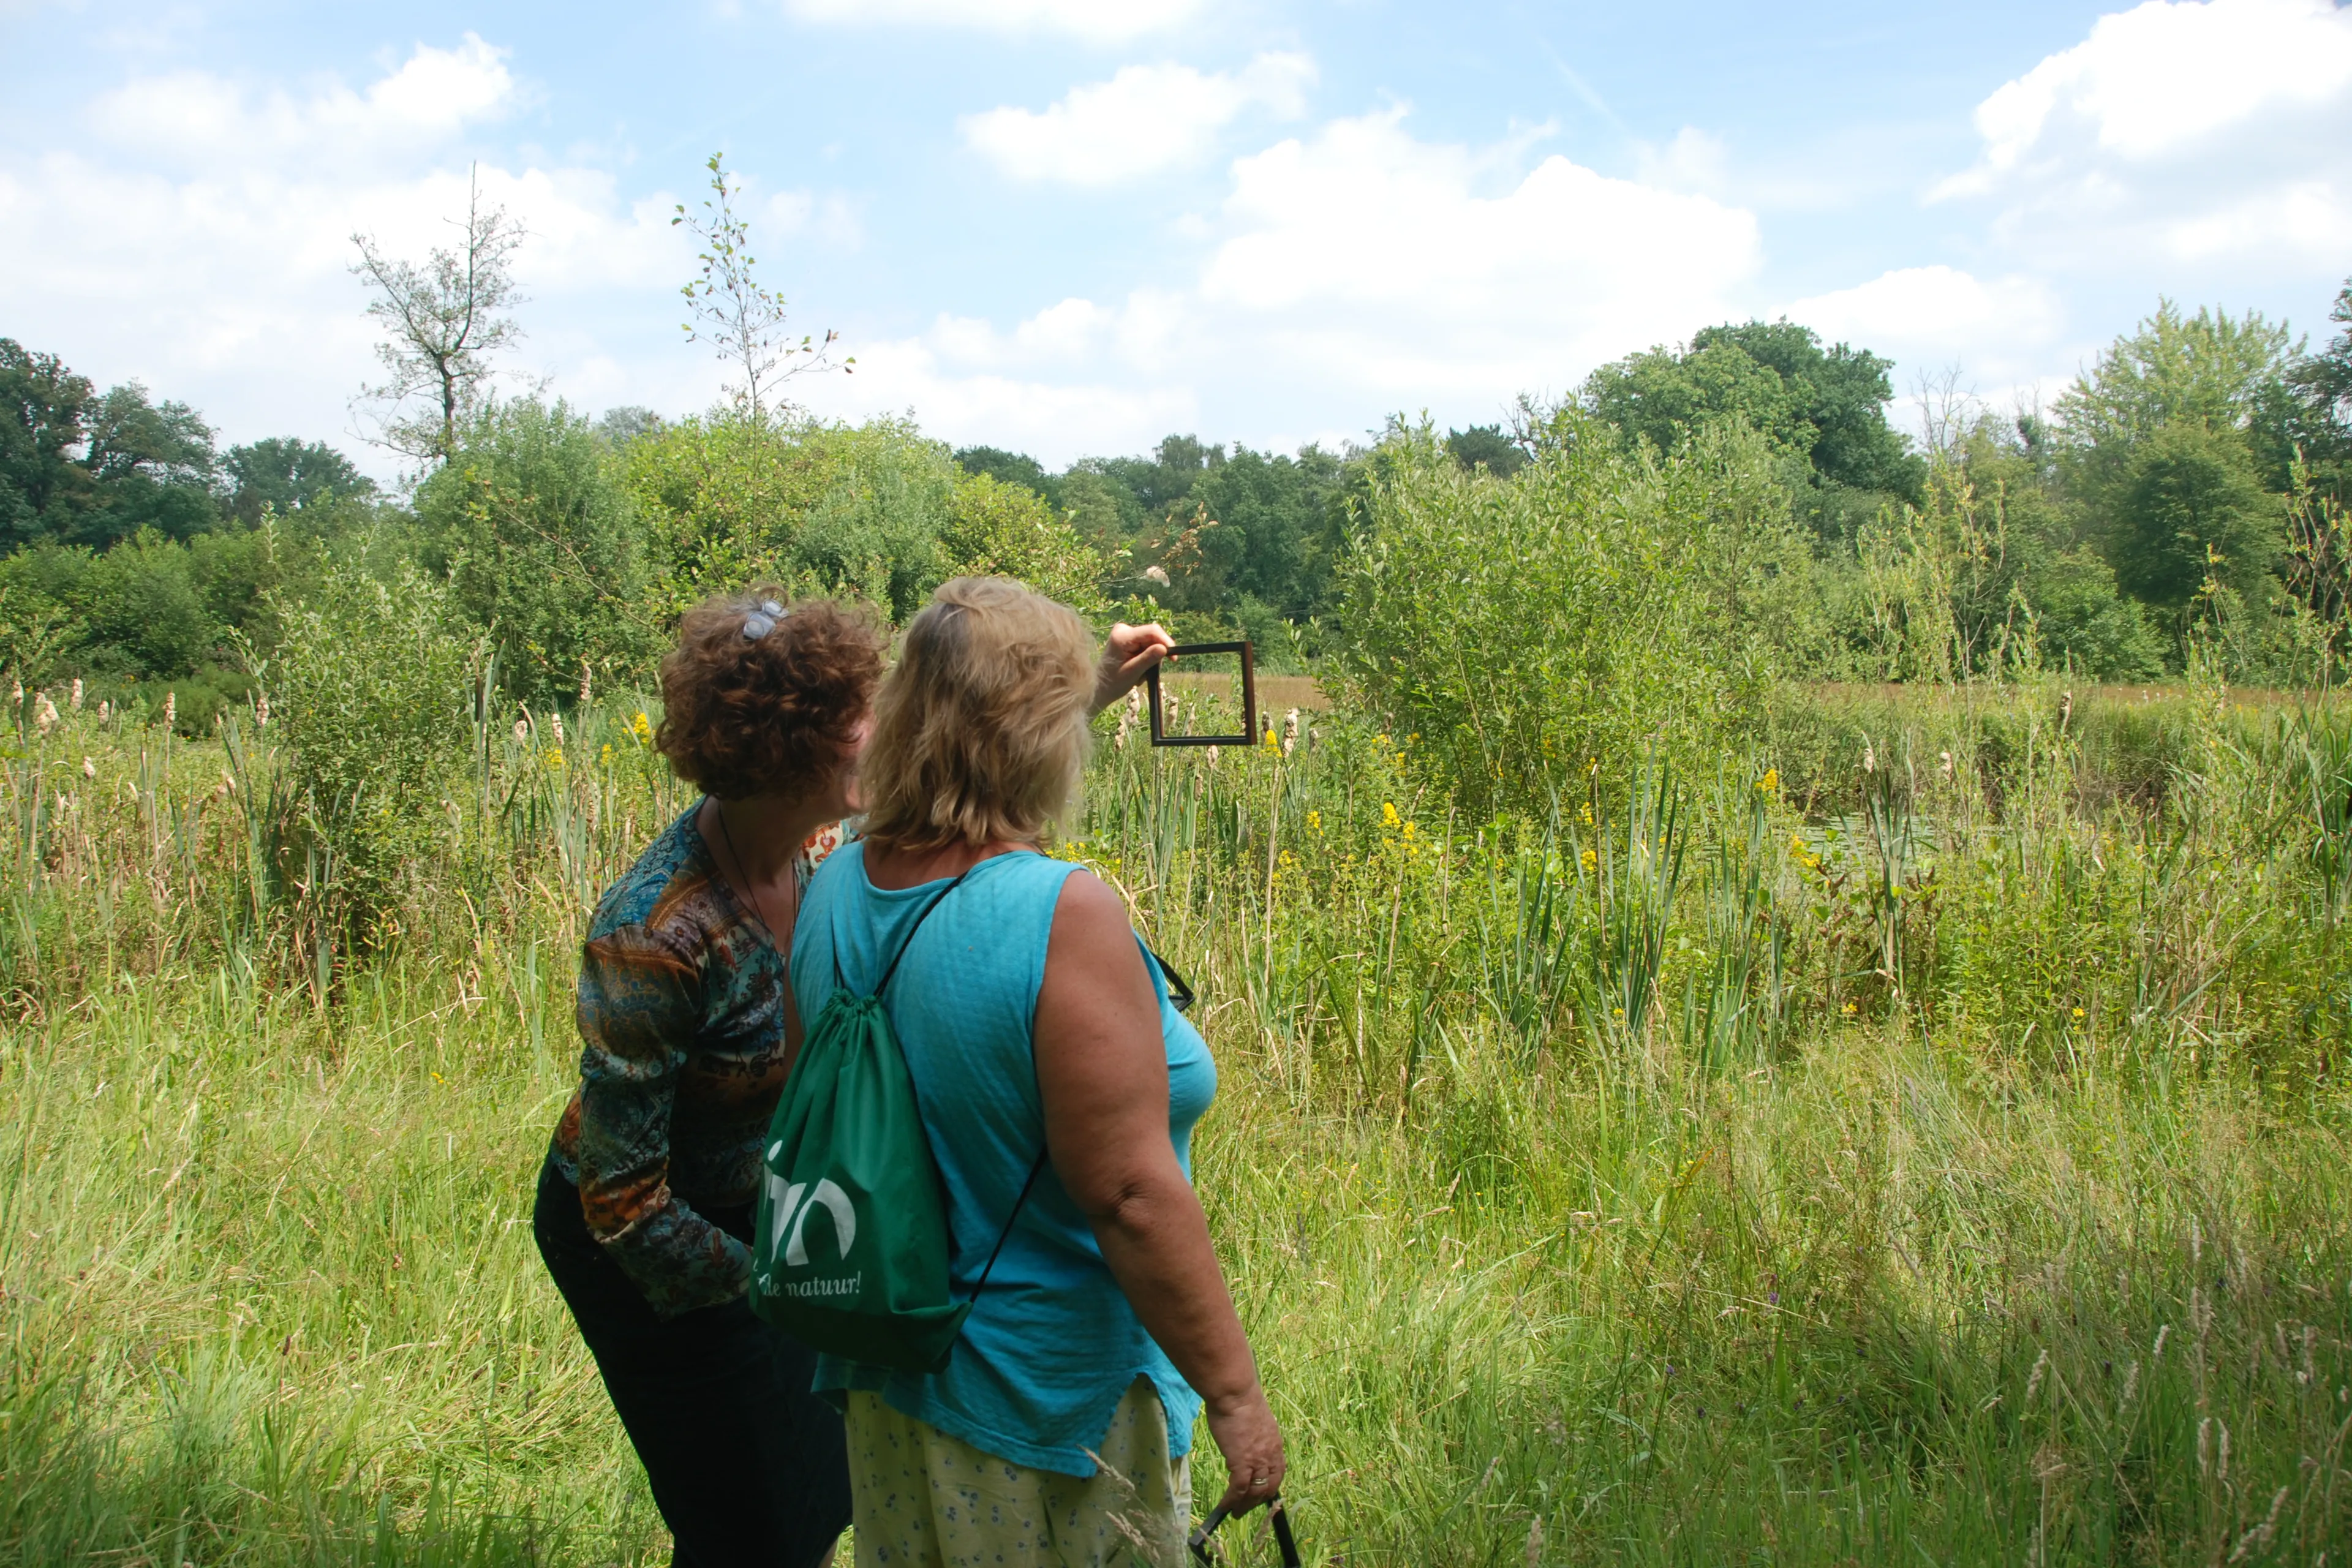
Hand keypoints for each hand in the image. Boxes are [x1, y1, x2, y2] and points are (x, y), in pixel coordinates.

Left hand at [1093, 621, 1175, 712]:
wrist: (1100, 687)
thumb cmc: (1113, 682)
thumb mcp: (1132, 672)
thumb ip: (1148, 659)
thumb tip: (1164, 648)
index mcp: (1122, 636)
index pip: (1152, 631)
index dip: (1166, 642)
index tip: (1173, 657)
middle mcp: (1124, 630)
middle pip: (1153, 636)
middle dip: (1157, 653)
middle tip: (1153, 670)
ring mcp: (1126, 634)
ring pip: (1151, 642)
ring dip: (1152, 658)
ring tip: (1143, 673)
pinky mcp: (1129, 639)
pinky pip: (1146, 645)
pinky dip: (1147, 658)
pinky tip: (1140, 668)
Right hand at [1204, 1383, 1285, 1515]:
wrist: (1235, 1393)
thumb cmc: (1240, 1399)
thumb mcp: (1255, 1420)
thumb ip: (1254, 1434)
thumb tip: (1243, 1441)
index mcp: (1275, 1443)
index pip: (1278, 1472)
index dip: (1270, 1485)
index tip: (1261, 1492)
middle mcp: (1270, 1455)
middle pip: (1268, 1486)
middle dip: (1258, 1501)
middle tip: (1246, 1508)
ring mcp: (1257, 1460)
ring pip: (1254, 1492)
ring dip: (1245, 1505)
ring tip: (1235, 1513)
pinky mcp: (1241, 1462)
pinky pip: (1238, 1489)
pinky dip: (1231, 1500)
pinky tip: (1224, 1506)